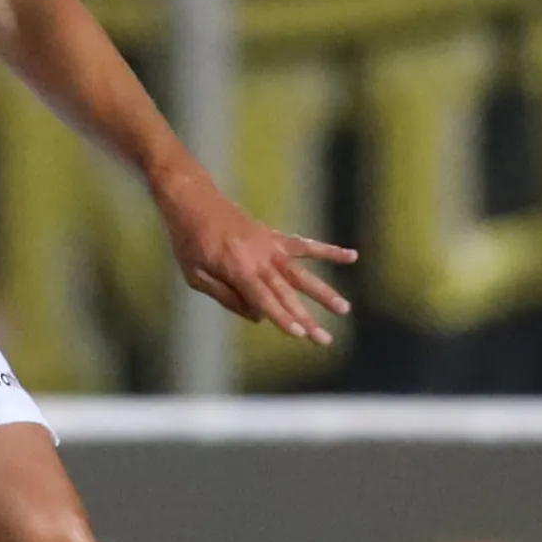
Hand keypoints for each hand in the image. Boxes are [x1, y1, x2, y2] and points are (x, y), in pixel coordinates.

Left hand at [157, 170, 358, 345]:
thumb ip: (226, 297)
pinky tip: (352, 256)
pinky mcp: (274, 237)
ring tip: (344, 309)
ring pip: (302, 273)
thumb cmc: (188, 242)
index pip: (264, 299)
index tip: (300, 334)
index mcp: (237, 268)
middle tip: (324, 339)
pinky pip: (305, 245)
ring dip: (324, 292)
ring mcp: (270, 246)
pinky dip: (329, 251)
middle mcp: (259, 258)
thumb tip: (258, 316)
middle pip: (286, 293)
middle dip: (306, 318)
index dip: (282, 318)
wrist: (193, 201)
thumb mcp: (195, 276)